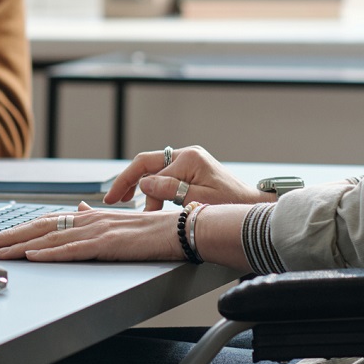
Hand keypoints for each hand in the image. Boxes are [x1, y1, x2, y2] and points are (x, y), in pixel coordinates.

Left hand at [0, 202, 183, 261]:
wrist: (182, 230)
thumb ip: (95, 218)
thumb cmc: (156, 230)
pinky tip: (34, 257)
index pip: (50, 221)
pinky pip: (73, 250)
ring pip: (52, 239)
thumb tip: (77, 210)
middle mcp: (91, 221)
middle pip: (43, 227)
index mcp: (92, 217)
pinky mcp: (108, 244)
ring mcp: (98, 232)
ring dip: (23, 246)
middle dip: (12, 235)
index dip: (23, 227)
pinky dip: (51, 254)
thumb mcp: (120, 222)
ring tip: (1, 253)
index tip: (2, 234)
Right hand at [104, 144, 268, 210]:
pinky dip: (156, 191)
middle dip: (128, 182)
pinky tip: (150, 205)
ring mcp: (189, 161)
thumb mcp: (197, 200)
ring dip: (144, 191)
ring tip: (136, 209)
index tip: (117, 201)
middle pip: (147, 164)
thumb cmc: (231, 205)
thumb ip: (170, 190)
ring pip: (155, 172)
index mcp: (188, 158)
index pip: (149, 169)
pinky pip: (166, 177)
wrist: (251, 206)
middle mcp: (187, 155)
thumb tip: (144, 184)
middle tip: (113, 200)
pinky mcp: (192, 170)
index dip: (130, 186)